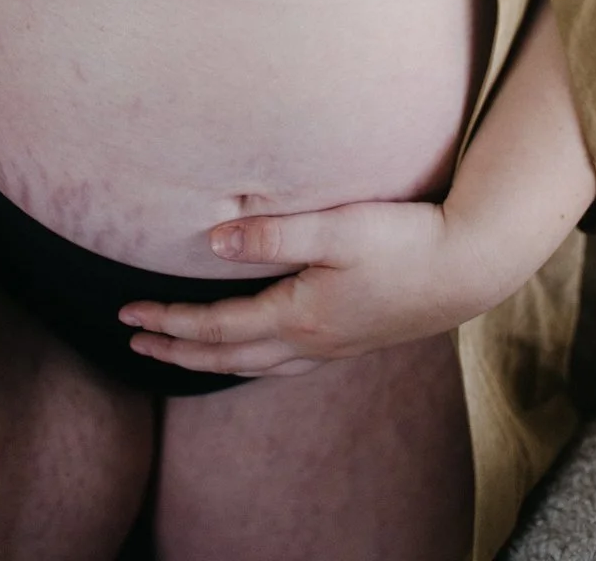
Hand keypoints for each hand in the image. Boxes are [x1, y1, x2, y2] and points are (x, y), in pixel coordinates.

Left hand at [117, 198, 472, 379]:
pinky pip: (283, 363)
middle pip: (227, 356)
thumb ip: (274, 235)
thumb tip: (212, 243)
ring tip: (180, 351)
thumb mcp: (338, 228)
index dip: (168, 321)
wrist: (469, 266)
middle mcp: (311, 342)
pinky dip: (250, 361)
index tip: (126, 314)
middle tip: (134, 340)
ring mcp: (333, 347)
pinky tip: (254, 349)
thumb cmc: (405, 240)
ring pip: (255, 366)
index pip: (216, 326)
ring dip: (209, 360)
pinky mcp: (352, 340)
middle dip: (176, 349)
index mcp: (299, 317)